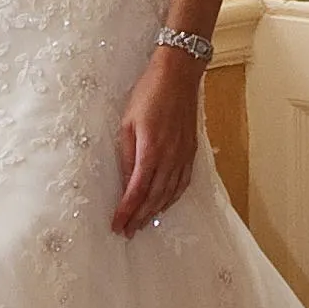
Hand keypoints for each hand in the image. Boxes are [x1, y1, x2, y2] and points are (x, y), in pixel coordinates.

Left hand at [112, 47, 202, 234]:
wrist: (179, 76)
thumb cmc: (148, 94)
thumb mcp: (127, 123)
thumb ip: (128, 155)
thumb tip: (126, 181)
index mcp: (151, 151)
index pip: (137, 191)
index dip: (127, 211)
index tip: (117, 225)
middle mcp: (170, 158)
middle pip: (154, 197)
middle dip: (139, 217)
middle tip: (127, 232)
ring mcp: (183, 156)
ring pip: (170, 193)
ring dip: (155, 211)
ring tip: (142, 223)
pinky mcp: (191, 152)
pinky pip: (183, 183)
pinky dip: (172, 198)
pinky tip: (164, 204)